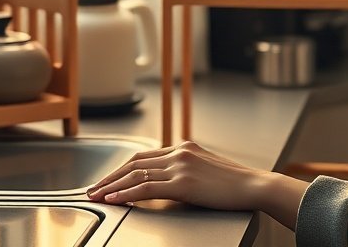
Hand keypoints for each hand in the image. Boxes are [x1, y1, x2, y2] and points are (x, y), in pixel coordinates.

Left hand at [86, 140, 307, 228]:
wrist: (254, 185)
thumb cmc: (234, 183)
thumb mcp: (207, 168)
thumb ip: (187, 168)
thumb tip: (170, 179)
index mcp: (184, 147)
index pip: (144, 156)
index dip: (122, 169)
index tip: (108, 180)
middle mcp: (179, 152)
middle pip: (134, 162)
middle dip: (110, 177)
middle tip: (93, 189)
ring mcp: (180, 166)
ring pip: (136, 174)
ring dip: (112, 186)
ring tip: (96, 197)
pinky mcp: (183, 183)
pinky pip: (146, 187)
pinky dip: (126, 194)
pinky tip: (114, 200)